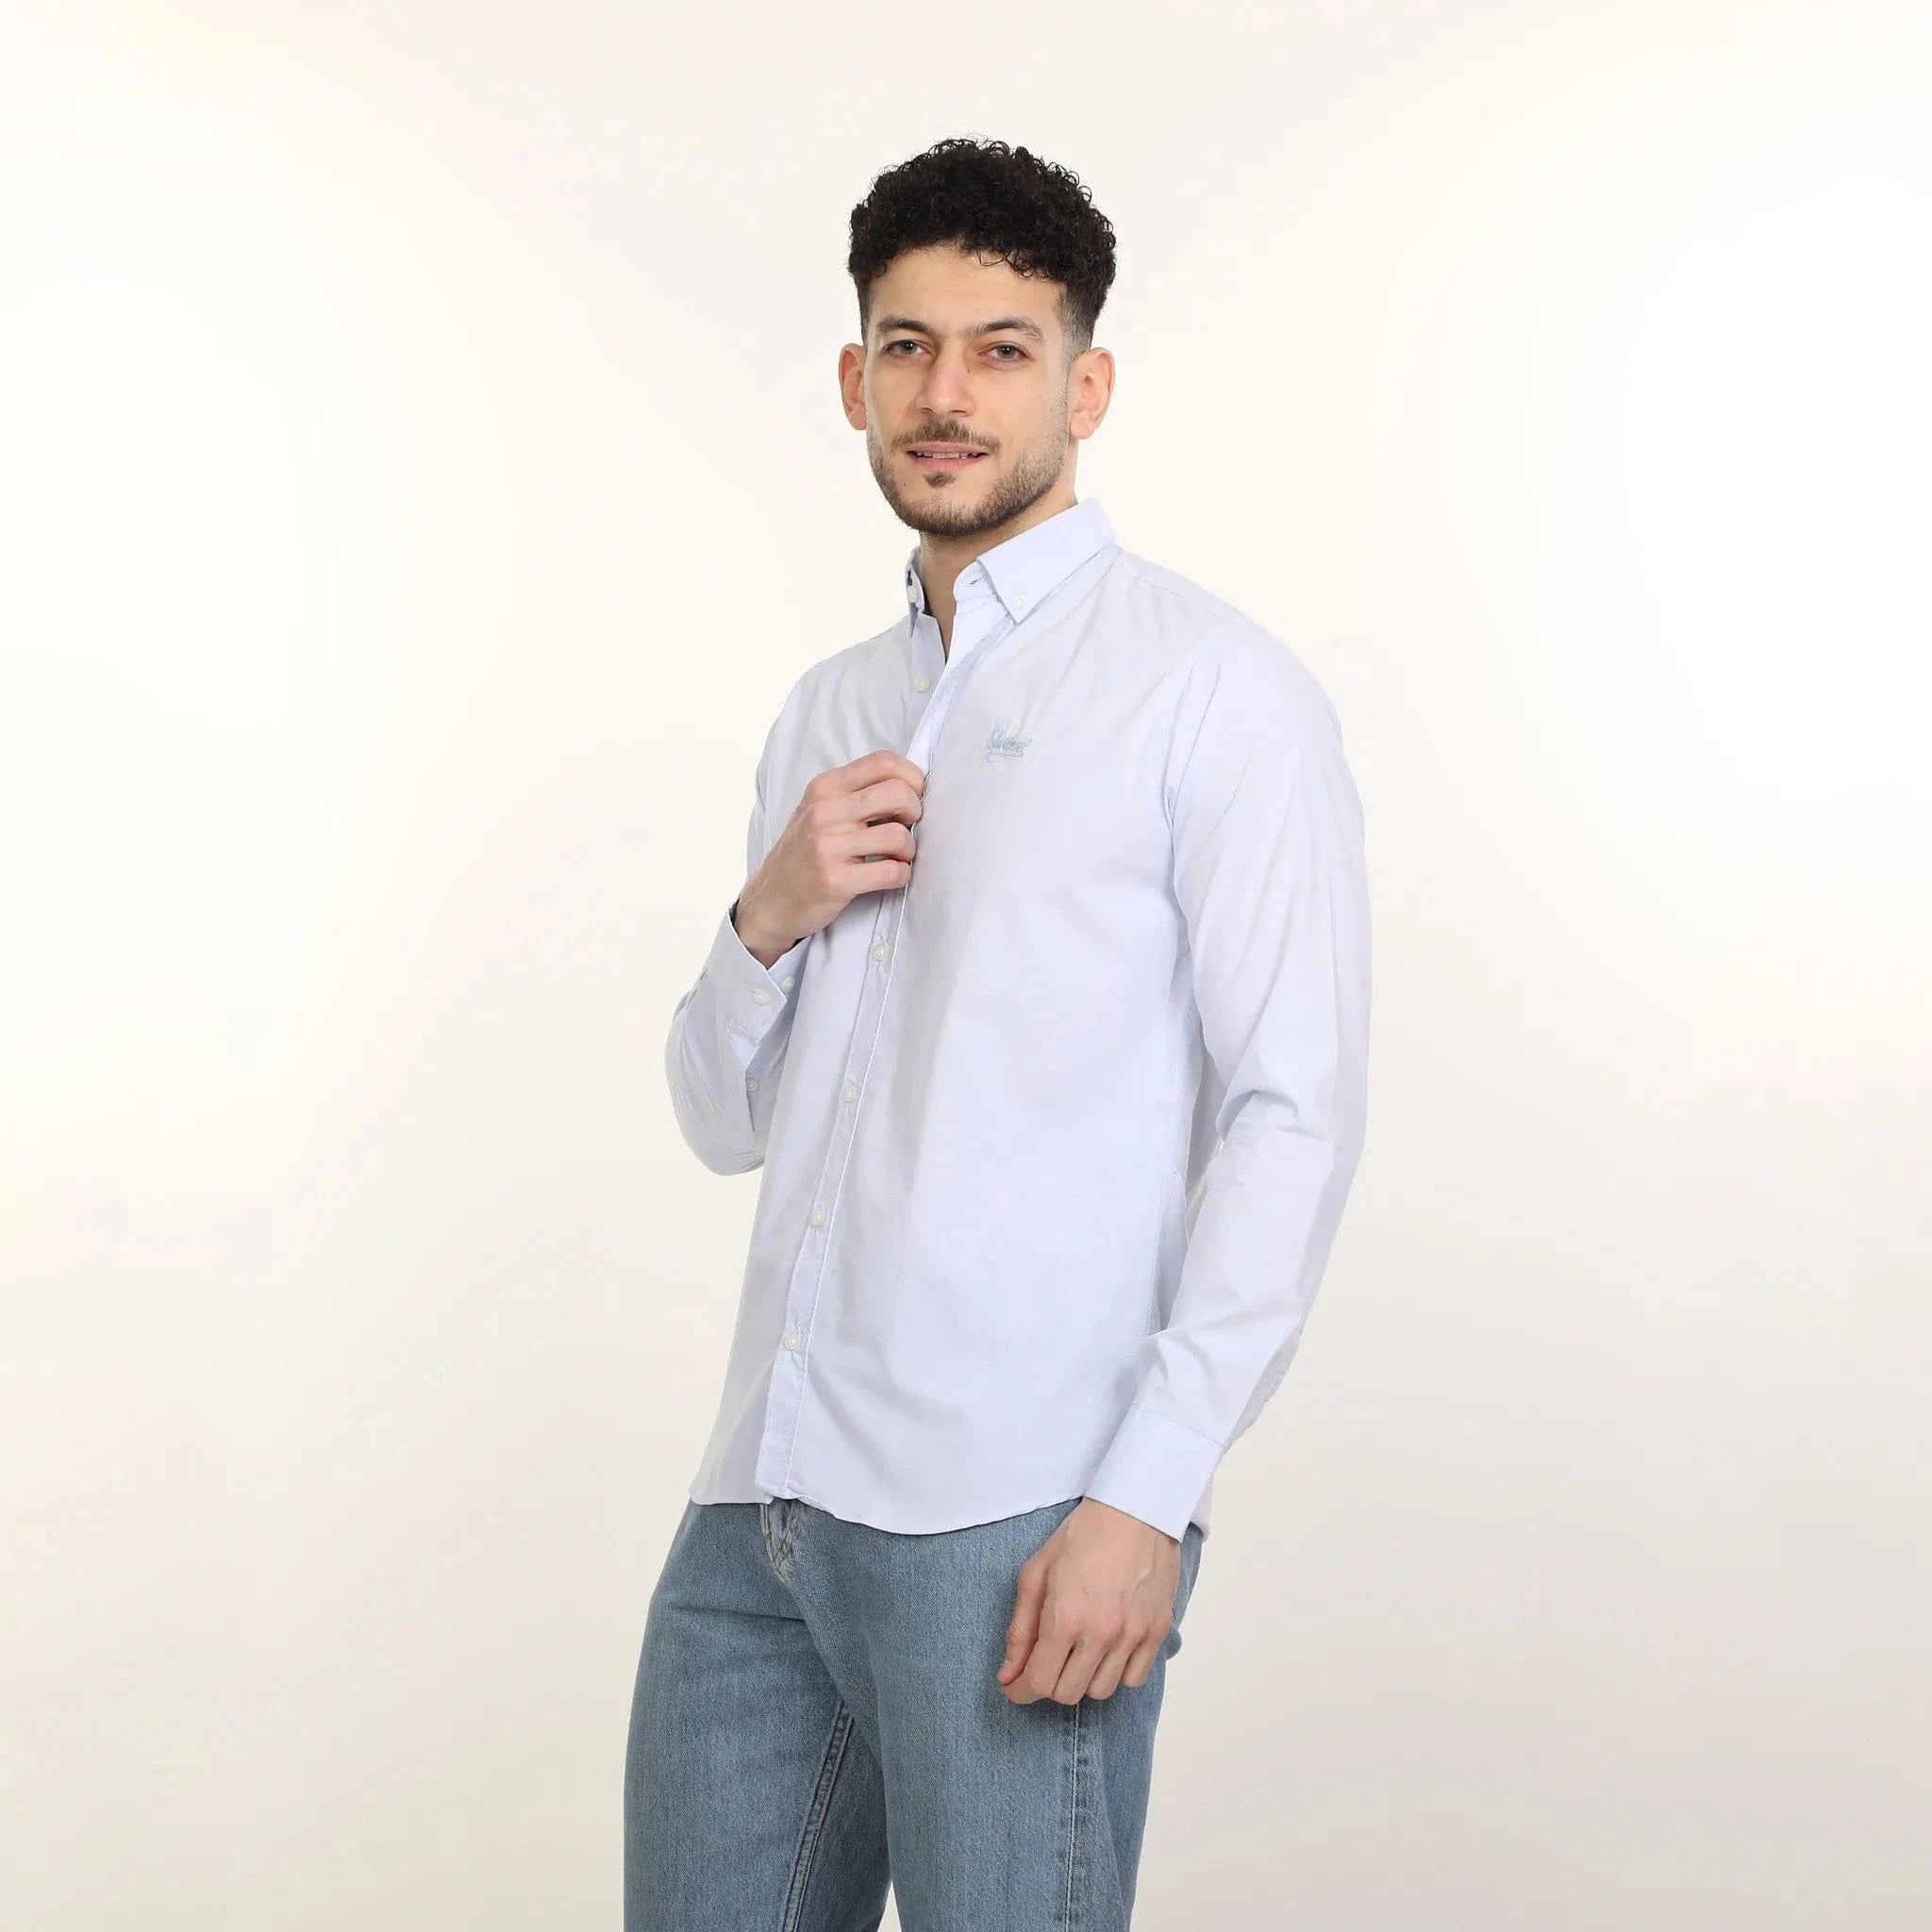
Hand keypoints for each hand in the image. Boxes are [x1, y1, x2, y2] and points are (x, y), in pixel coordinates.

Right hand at [735, 750, 924, 966]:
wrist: (770, 900)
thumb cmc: (805, 853)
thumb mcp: (819, 810)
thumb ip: (856, 794)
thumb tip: (909, 787)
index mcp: (824, 787)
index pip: (884, 762)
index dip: (912, 778)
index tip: (913, 797)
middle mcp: (824, 811)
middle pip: (898, 793)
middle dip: (915, 811)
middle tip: (906, 827)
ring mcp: (826, 846)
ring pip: (898, 836)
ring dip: (908, 851)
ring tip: (896, 857)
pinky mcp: (834, 880)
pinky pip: (891, 872)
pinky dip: (901, 875)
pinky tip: (891, 876)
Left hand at [997, 1498, 1180, 1704]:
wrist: (1135, 1510)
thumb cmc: (1081, 1536)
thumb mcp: (1036, 1574)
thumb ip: (1020, 1630)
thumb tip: (1008, 1675)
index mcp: (1065, 1618)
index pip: (1039, 1682)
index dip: (1020, 1691)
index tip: (1014, 1686)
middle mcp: (1101, 1634)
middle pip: (1068, 1694)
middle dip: (1048, 1684)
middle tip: (1045, 1662)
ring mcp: (1133, 1635)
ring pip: (1102, 1691)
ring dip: (1082, 1680)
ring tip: (1078, 1652)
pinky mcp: (1157, 1632)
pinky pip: (1134, 1678)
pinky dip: (1116, 1673)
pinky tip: (1107, 1650)